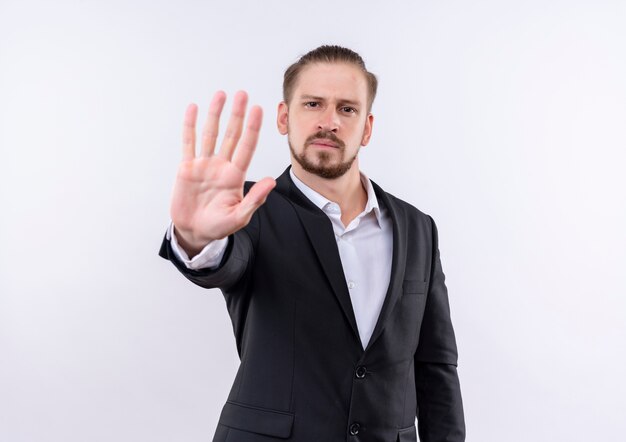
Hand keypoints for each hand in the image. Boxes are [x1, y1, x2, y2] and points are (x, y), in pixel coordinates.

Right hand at [170, 90, 275, 255]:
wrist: (195, 233)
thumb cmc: (219, 226)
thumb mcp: (240, 217)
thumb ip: (255, 199)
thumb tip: (271, 182)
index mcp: (235, 176)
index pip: (246, 147)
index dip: (252, 128)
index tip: (258, 110)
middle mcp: (221, 166)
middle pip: (231, 135)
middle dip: (237, 115)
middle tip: (242, 95)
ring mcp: (204, 165)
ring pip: (210, 134)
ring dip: (215, 114)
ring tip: (221, 95)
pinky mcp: (186, 168)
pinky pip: (189, 143)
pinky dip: (190, 126)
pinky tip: (194, 109)